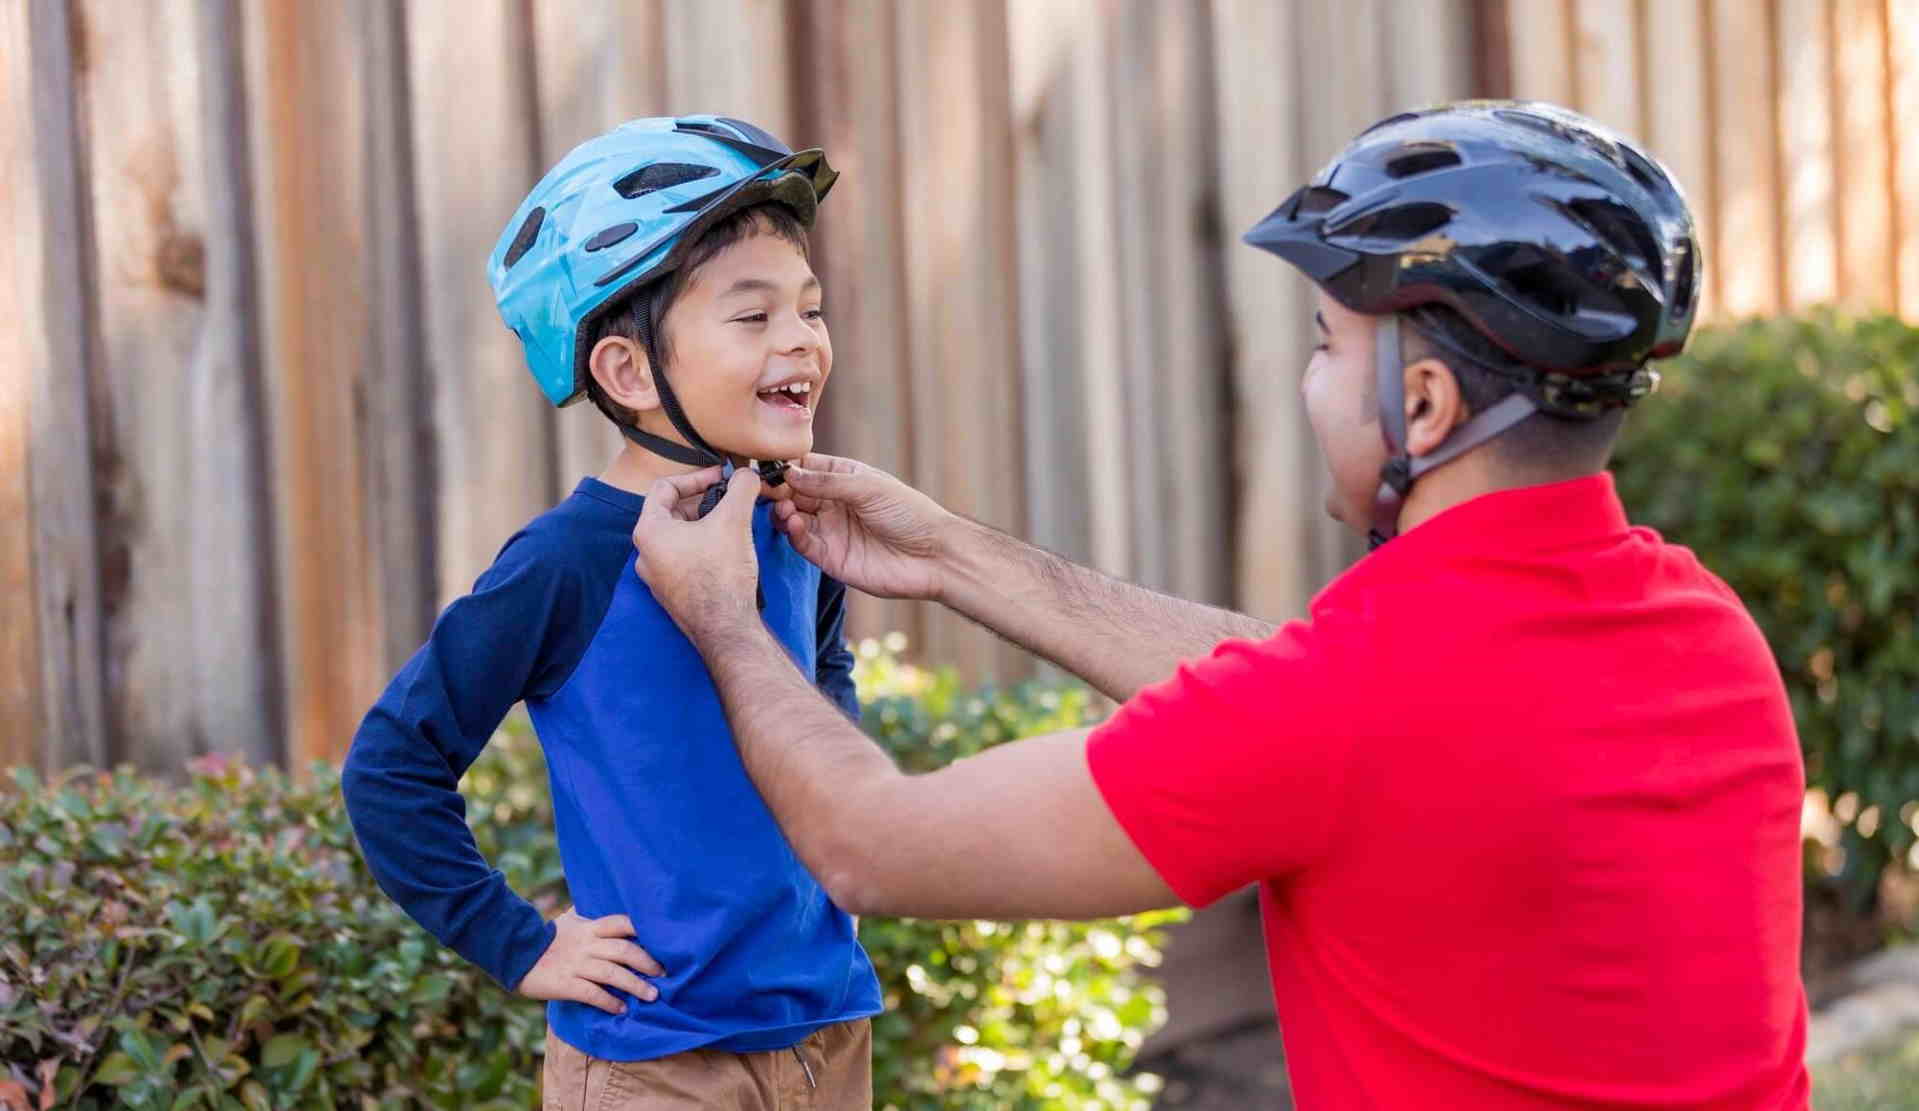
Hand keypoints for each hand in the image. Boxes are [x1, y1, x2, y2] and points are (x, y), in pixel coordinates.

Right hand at [517, 908, 664, 1014]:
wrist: (513, 953)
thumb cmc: (545, 938)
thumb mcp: (568, 921)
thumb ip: (588, 916)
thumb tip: (602, 902)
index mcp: (589, 927)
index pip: (622, 922)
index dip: (644, 930)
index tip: (664, 940)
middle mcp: (586, 944)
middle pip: (624, 950)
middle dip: (647, 962)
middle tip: (664, 974)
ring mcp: (576, 964)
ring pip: (613, 973)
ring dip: (635, 985)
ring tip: (652, 995)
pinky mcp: (565, 984)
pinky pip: (592, 994)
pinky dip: (609, 1002)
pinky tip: (621, 1009)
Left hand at [631, 465, 762, 639]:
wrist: (725, 627)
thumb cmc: (721, 575)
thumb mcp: (734, 520)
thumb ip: (741, 488)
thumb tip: (746, 474)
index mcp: (649, 531)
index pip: (664, 488)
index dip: (696, 477)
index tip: (720, 478)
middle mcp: (645, 554)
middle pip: (672, 513)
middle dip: (703, 502)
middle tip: (730, 500)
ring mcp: (657, 577)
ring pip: (679, 538)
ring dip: (705, 525)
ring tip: (732, 524)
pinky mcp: (672, 593)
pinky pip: (684, 560)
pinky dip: (703, 548)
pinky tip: (727, 552)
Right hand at [770, 454, 954, 601]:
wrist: (933, 556)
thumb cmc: (909, 514)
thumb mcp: (868, 488)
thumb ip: (827, 482)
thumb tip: (790, 473)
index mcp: (845, 479)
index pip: (806, 468)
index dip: (787, 466)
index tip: (768, 466)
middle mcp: (834, 504)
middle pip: (794, 494)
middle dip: (777, 490)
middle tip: (764, 489)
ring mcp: (831, 531)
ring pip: (793, 519)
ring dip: (783, 513)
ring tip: (784, 509)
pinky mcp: (830, 558)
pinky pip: (804, 544)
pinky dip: (794, 533)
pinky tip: (795, 524)